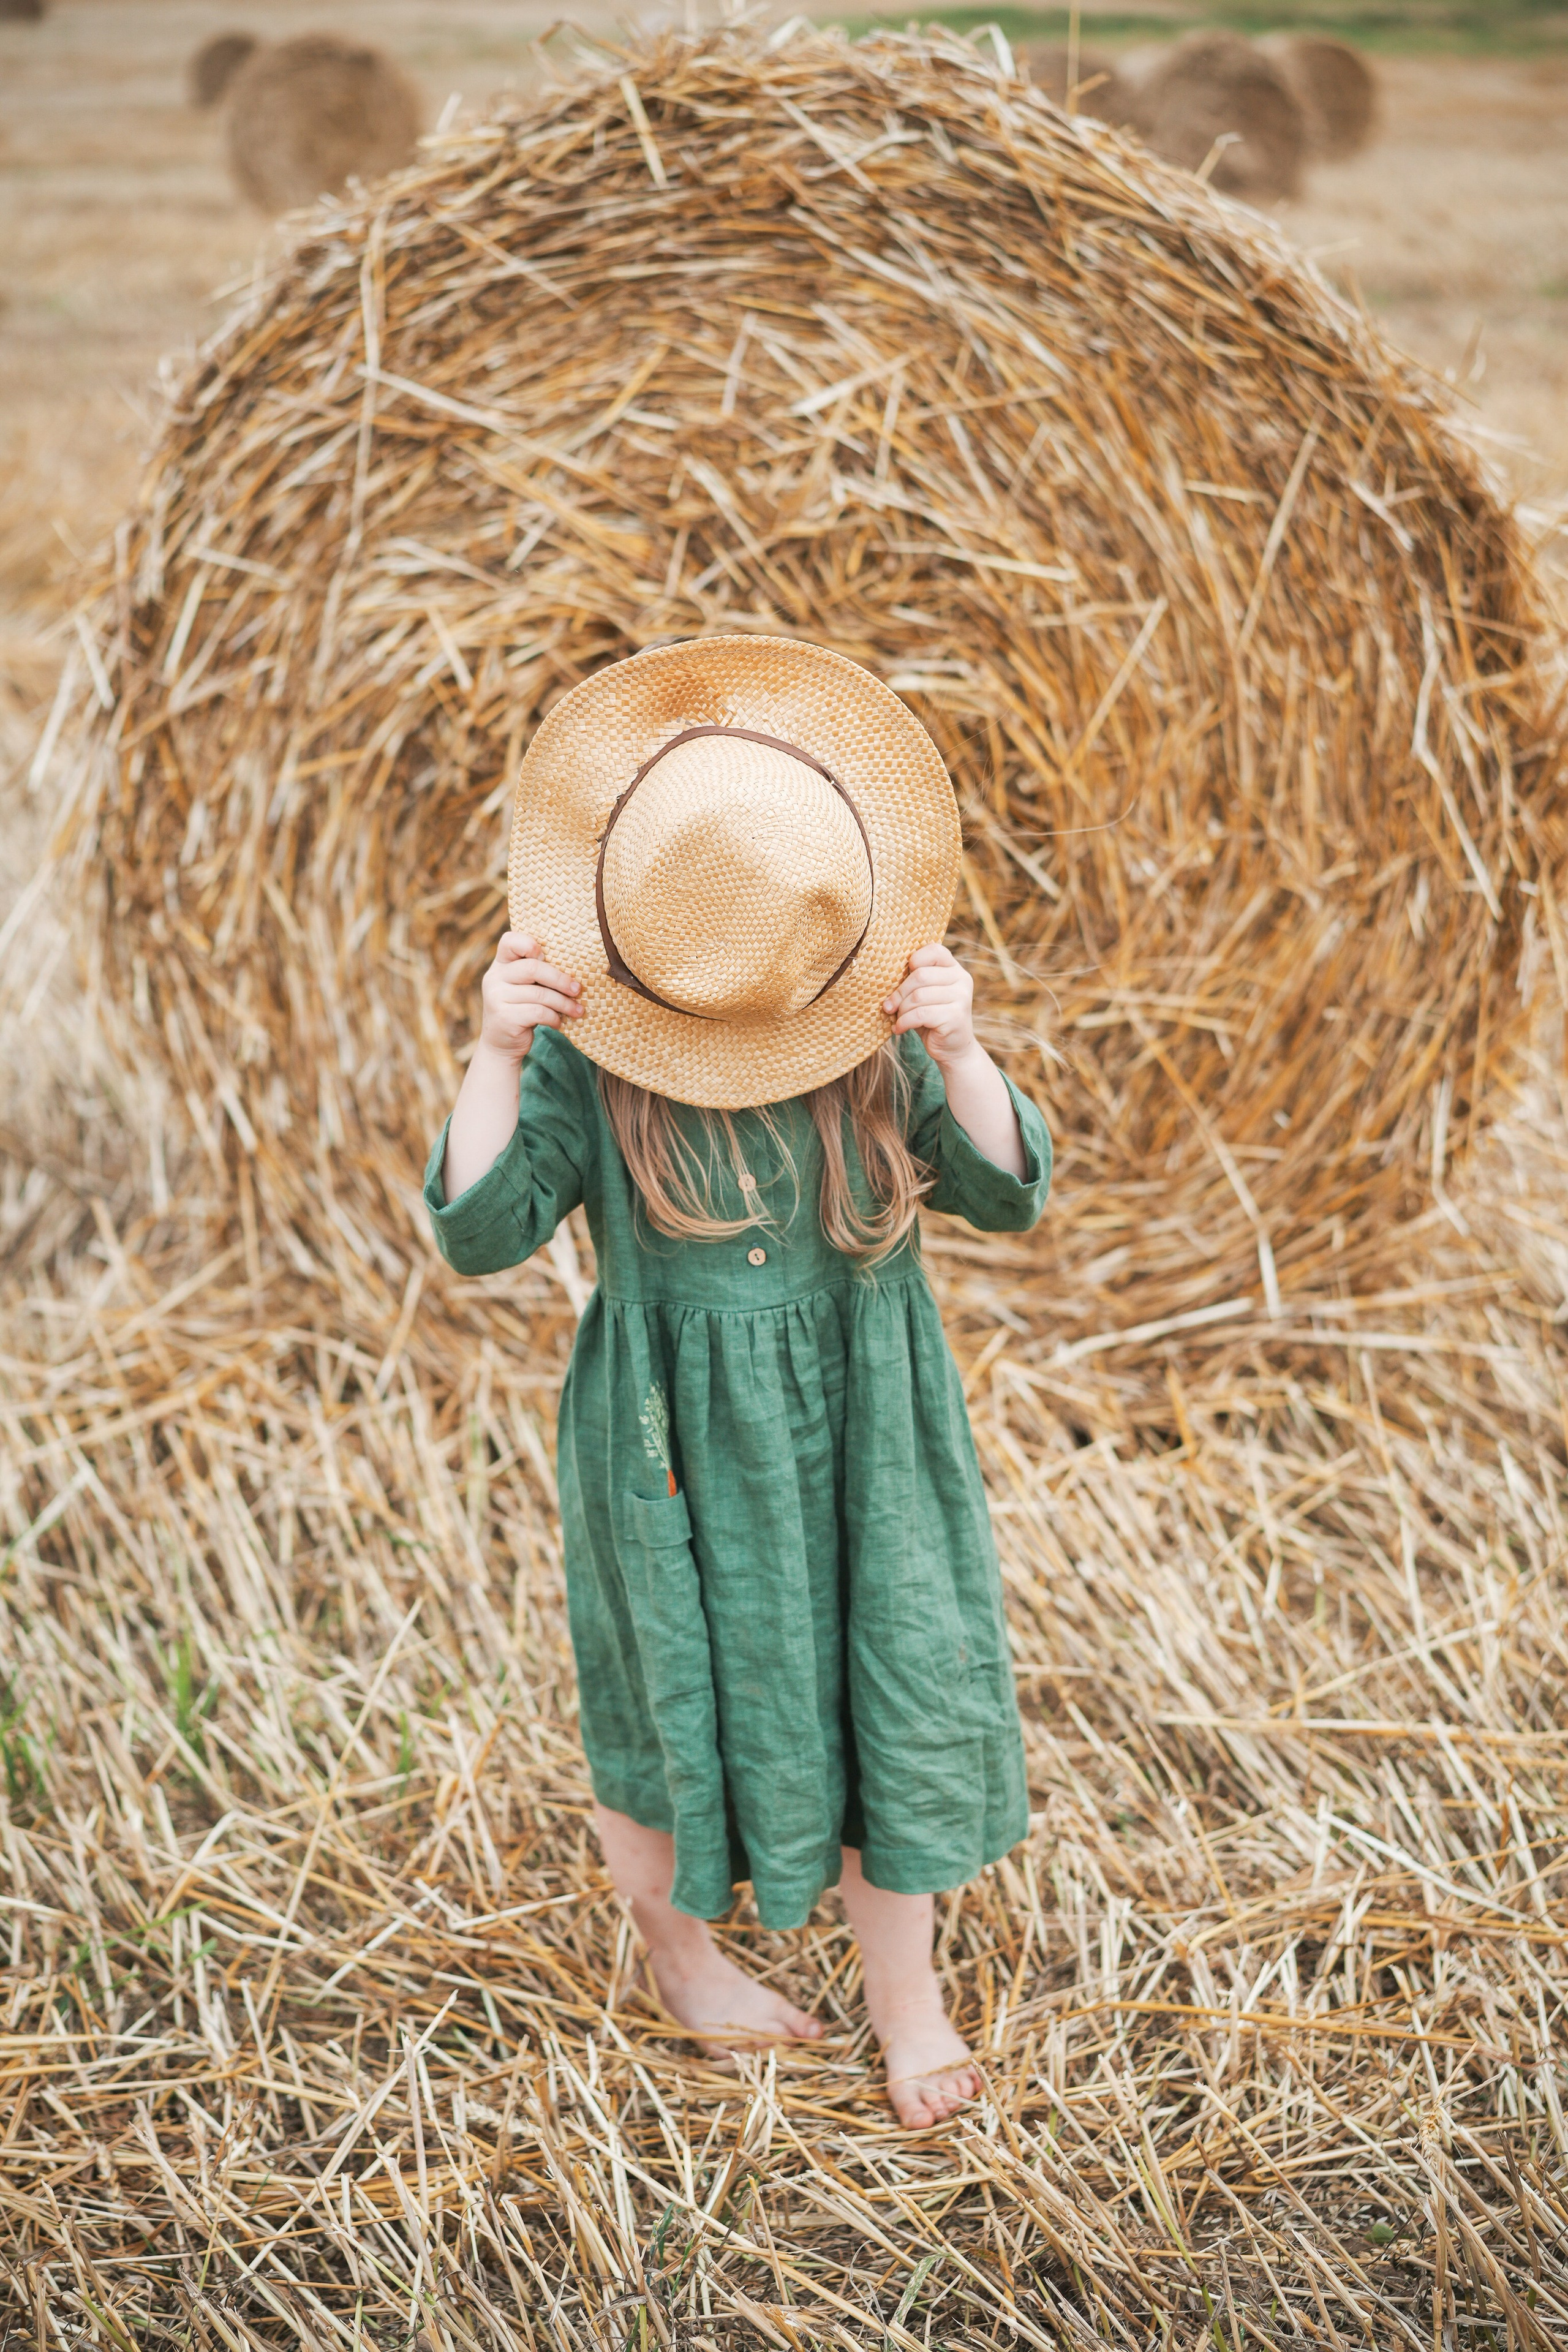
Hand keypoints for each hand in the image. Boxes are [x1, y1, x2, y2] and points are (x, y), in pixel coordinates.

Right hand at [479, 931, 581, 1064]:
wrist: (501, 1045)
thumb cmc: (521, 1010)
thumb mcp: (523, 988)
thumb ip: (536, 974)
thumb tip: (575, 968)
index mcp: (500, 965)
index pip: (510, 941)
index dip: (530, 944)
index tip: (547, 957)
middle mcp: (494, 978)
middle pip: (533, 968)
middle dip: (560, 979)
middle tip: (577, 990)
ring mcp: (497, 997)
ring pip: (540, 993)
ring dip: (564, 1003)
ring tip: (577, 1010)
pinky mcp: (505, 1017)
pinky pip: (538, 1012)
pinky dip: (554, 1017)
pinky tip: (558, 1022)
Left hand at [883, 943, 978, 1072]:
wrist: (953, 1048)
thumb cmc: (932, 1018)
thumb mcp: (924, 995)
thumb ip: (914, 981)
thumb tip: (884, 975)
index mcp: (954, 969)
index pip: (934, 950)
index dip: (914, 961)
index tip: (902, 978)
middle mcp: (962, 979)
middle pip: (921, 975)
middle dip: (899, 993)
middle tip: (889, 1007)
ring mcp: (961, 998)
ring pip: (918, 996)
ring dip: (902, 1010)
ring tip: (898, 1019)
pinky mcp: (956, 1017)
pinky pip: (921, 1014)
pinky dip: (904, 1022)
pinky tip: (900, 1029)